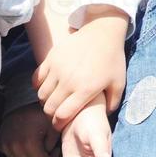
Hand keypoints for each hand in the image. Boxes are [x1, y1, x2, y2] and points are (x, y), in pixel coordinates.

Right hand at [0, 104, 60, 156]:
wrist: (23, 100)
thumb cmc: (41, 113)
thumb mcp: (53, 126)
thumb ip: (53, 144)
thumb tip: (49, 154)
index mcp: (29, 142)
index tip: (54, 151)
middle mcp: (14, 146)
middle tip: (46, 152)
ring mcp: (5, 145)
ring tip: (37, 147)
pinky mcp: (0, 143)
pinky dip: (19, 155)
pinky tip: (27, 143)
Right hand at [34, 9, 128, 129]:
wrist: (103, 32)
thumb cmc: (112, 58)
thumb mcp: (119, 82)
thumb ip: (113, 103)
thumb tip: (104, 116)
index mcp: (86, 89)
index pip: (62, 115)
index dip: (59, 124)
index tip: (60, 124)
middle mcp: (69, 81)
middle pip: (49, 108)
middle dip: (51, 115)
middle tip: (56, 114)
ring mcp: (57, 69)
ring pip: (41, 95)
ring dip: (46, 101)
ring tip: (53, 100)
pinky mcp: (50, 58)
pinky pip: (36, 79)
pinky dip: (39, 86)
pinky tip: (48, 86)